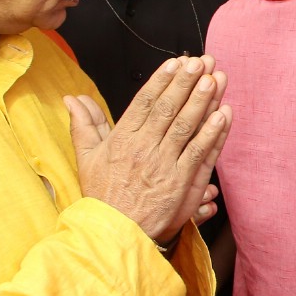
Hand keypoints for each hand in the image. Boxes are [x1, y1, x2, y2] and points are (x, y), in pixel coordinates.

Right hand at [67, 56, 230, 242]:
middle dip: (185, 83)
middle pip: (167, 109)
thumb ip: (84, 125)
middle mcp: (142, 148)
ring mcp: (163, 165)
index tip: (176, 63)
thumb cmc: (103, 196)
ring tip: (215, 79)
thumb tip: (72, 98)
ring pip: (185, 126)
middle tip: (201, 62)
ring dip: (202, 101)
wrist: (114, 234)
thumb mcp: (86, 158)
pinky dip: (212, 134)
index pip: (143, 102)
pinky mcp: (180, 183)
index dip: (161, 81)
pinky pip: (198, 153)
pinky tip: (223, 115)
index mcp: (121, 140)